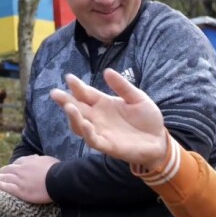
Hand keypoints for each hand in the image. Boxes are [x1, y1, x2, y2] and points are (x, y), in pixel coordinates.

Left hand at [0, 155, 58, 203]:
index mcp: (29, 161)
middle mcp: (22, 169)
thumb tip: (36, 157)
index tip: (12, 168)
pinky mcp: (19, 190)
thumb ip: (40, 159)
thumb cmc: (57, 170)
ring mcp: (19, 179)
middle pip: (9, 169)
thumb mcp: (49, 160)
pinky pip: (5, 186)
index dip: (14, 165)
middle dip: (2, 171)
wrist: (58, 180)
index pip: (18, 161)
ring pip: (4, 177)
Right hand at [50, 70, 168, 169]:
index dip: (77, 86)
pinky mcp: (107, 145)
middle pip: (78, 108)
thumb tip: (107, 71)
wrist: (159, 140)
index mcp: (104, 104)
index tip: (69, 77)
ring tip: (69, 107)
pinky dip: (87, 133)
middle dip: (66, 101)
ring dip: (73, 117)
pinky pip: (93, 140)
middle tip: (55, 93)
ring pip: (80, 125)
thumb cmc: (148, 119)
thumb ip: (122, 86)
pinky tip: (85, 124)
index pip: (86, 94)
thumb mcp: (138, 98)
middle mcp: (98, 117)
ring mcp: (101, 131)